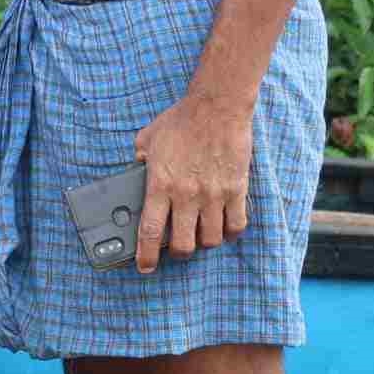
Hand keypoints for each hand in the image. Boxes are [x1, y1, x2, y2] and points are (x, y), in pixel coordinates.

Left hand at [127, 91, 254, 272]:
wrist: (217, 105)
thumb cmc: (182, 119)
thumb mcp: (148, 137)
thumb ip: (139, 157)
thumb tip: (136, 167)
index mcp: (160, 185)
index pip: (150, 232)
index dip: (146, 256)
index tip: (145, 267)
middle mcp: (187, 195)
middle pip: (183, 245)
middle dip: (178, 254)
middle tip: (178, 248)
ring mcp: (214, 195)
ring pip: (211, 239)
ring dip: (204, 242)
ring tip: (201, 234)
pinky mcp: (236, 190)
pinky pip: (236, 225)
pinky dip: (230, 232)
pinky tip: (225, 226)